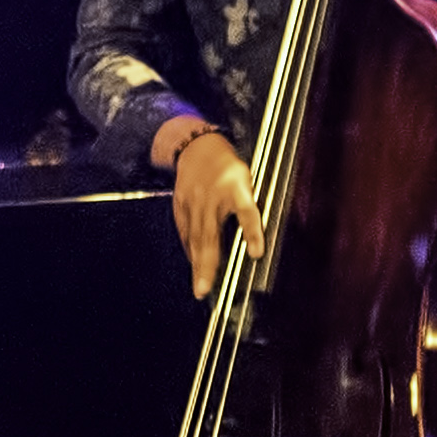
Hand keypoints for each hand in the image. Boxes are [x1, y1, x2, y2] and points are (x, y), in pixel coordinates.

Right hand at [168, 126, 264, 299]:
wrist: (197, 148)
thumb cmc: (227, 168)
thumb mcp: (247, 179)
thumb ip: (250, 207)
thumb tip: (256, 240)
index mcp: (235, 187)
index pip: (247, 210)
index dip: (252, 232)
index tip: (256, 253)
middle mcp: (211, 196)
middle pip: (210, 235)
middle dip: (208, 264)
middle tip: (205, 289)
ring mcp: (193, 201)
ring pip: (195, 238)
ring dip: (197, 264)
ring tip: (200, 287)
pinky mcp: (180, 205)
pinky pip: (185, 232)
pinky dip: (190, 250)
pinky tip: (194, 265)